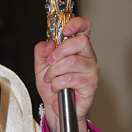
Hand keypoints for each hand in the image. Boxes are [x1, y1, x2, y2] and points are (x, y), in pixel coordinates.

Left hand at [34, 17, 98, 131]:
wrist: (54, 108)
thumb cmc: (52, 86)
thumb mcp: (40, 65)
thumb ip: (41, 51)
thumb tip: (49, 44)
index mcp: (77, 47)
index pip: (84, 28)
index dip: (76, 24)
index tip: (64, 30)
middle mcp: (87, 56)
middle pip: (80, 42)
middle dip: (60, 52)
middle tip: (50, 62)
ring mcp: (91, 69)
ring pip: (72, 61)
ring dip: (55, 71)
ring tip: (51, 79)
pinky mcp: (91, 84)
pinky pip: (72, 78)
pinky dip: (58, 83)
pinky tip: (57, 87)